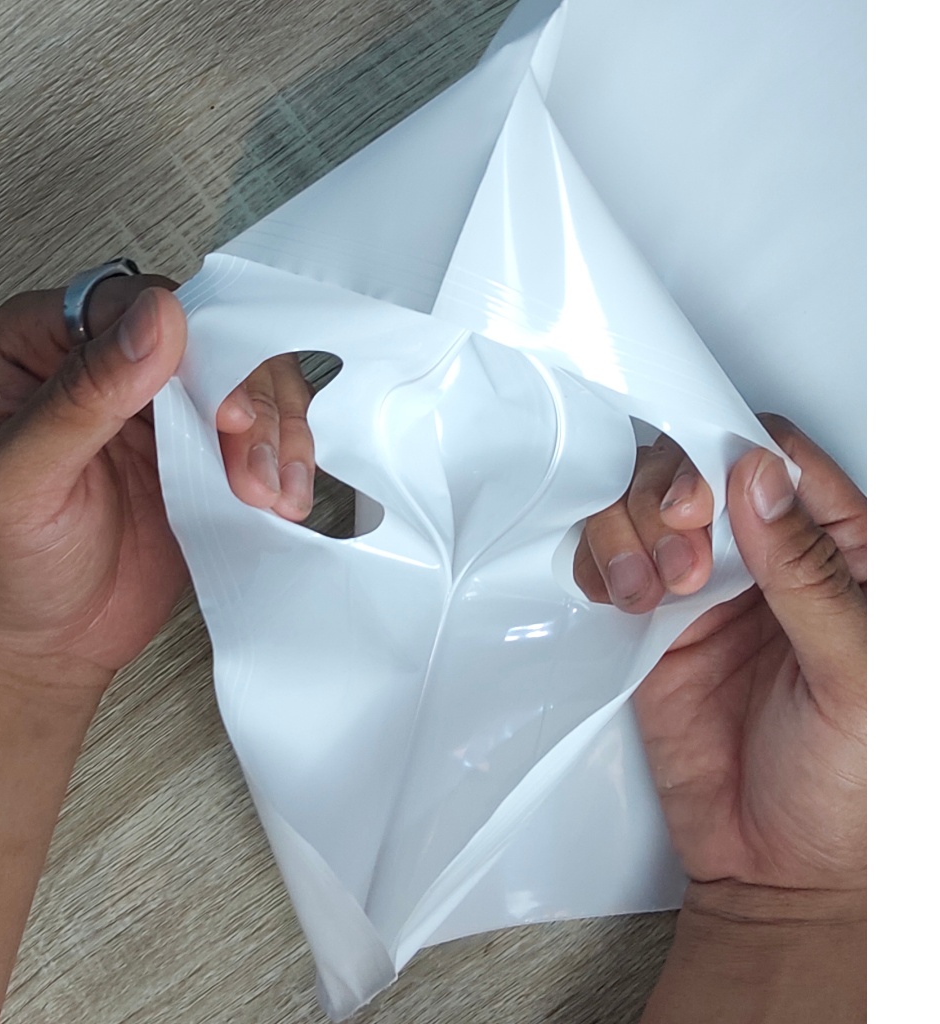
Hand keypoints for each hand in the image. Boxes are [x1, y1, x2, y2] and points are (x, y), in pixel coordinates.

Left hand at [0, 277, 316, 687]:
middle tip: (246, 454)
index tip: (219, 405)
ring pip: (247, 382)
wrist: (48, 642)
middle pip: (208, 339)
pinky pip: (263, 434)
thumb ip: (83, 397)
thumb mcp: (25, 479)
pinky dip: (287, 461)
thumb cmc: (6, 565)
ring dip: (275, 433)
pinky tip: (282, 495)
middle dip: (245, 399)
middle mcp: (111, 369)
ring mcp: (165, 413)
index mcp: (43, 351)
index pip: (130, 306)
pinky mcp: (205, 455)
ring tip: (266, 490)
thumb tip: (153, 321)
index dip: (190, 343)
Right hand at [575, 415, 865, 893]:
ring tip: (653, 589)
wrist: (773, 871)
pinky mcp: (652, 621)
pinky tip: (624, 601)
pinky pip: (610, 558)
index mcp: (843, 557)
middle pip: (700, 467)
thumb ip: (809, 575)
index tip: (708, 495)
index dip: (737, 456)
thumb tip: (761, 480)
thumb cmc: (850, 790)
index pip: (784, 462)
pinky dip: (600, 561)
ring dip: (632, 529)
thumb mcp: (856, 676)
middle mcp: (768, 559)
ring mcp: (706, 586)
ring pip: (646, 503)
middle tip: (678, 547)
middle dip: (673, 493)